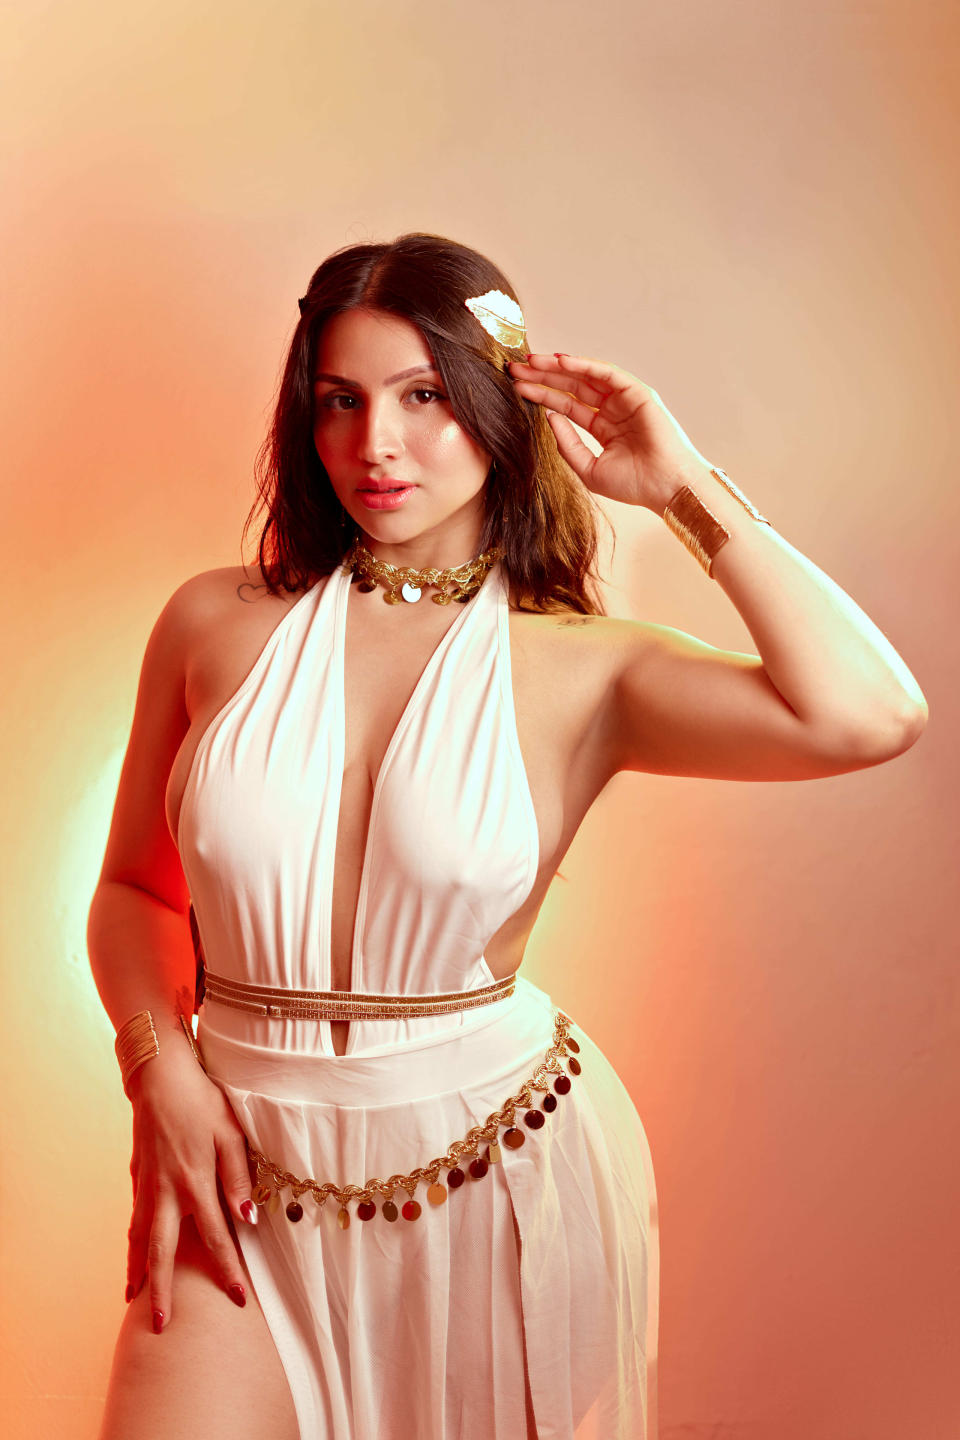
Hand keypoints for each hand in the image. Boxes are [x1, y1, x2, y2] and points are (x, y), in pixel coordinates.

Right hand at [125, 1046, 253, 1331]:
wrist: (159, 1077)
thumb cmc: (202, 1101)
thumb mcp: (230, 1133)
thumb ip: (237, 1177)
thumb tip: (247, 1218)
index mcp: (195, 1181)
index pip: (215, 1236)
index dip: (227, 1269)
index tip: (237, 1299)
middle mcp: (167, 1190)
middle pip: (162, 1252)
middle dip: (162, 1291)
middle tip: (160, 1326)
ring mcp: (147, 1185)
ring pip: (139, 1239)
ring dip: (138, 1272)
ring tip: (135, 1301)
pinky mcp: (138, 1176)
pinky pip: (135, 1220)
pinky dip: (133, 1245)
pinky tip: (135, 1256)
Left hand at [509, 352, 712, 511]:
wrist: (665, 487)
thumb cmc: (633, 484)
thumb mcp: (589, 469)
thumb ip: (567, 444)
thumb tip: (549, 417)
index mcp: (603, 429)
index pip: (567, 406)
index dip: (542, 395)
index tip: (517, 387)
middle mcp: (613, 411)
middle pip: (571, 388)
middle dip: (543, 377)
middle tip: (515, 368)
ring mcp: (625, 400)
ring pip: (585, 377)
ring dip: (558, 367)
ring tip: (531, 361)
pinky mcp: (637, 393)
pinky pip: (606, 374)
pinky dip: (583, 365)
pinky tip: (560, 362)